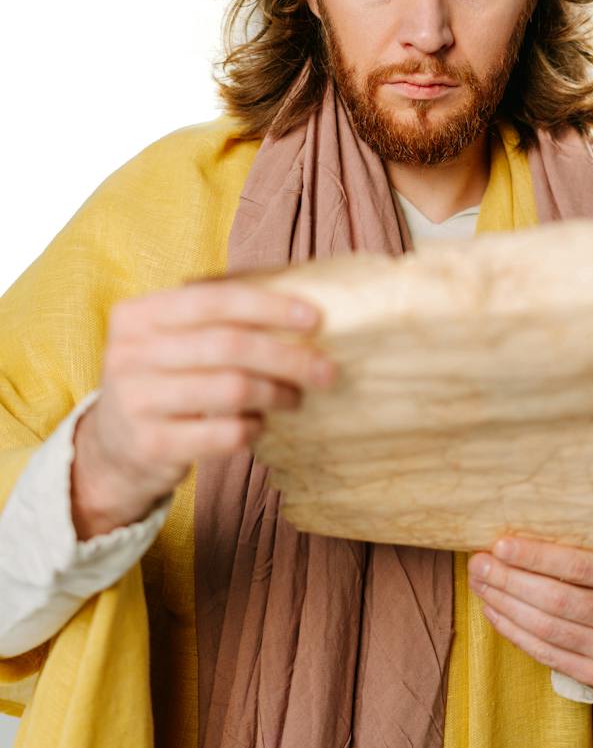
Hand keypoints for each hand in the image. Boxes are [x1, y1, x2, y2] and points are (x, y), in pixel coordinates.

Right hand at [73, 281, 331, 538]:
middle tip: (326, 370)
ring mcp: (135, 401)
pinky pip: (225, 433)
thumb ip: (219, 320)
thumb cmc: (165, 380)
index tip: (315, 318)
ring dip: (277, 394)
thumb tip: (304, 308)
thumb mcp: (173, 340)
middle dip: (288, 357)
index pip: (213, 299)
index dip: (269, 306)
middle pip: (230, 346)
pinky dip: (254, 428)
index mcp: (138, 315)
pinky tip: (258, 425)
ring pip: (232, 390)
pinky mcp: (150, 445)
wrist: (112, 448)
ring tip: (294, 398)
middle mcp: (129, 354)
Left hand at [468, 535, 592, 691]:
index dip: (536, 557)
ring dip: (505, 605)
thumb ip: (579, 547)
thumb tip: (514, 535)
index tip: (500, 545)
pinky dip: (513, 631)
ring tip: (480, 584)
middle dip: (511, 580)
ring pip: (547, 628)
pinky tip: (493, 611)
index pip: (580, 567)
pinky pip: (545, 653)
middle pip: (558, 600)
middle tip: (479, 564)